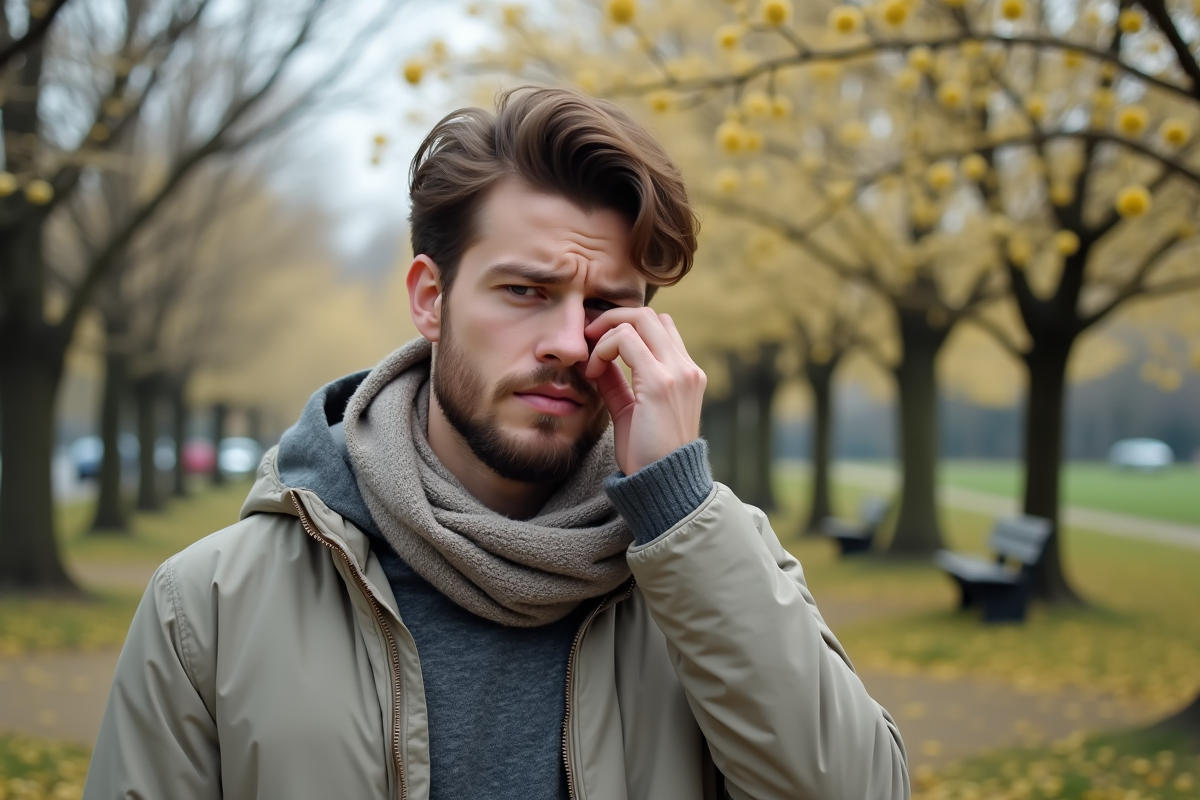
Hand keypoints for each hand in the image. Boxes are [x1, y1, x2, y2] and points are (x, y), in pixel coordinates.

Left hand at [583, 308, 705, 475]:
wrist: (662, 485)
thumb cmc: (647, 453)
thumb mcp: (630, 409)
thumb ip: (616, 381)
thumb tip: (594, 357)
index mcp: (685, 373)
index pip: (658, 326)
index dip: (625, 326)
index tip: (598, 344)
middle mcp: (686, 368)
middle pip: (649, 314)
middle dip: (612, 318)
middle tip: (587, 338)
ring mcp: (677, 372)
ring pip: (639, 319)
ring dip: (606, 331)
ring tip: (591, 360)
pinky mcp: (660, 382)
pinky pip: (625, 340)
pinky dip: (603, 349)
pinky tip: (592, 372)